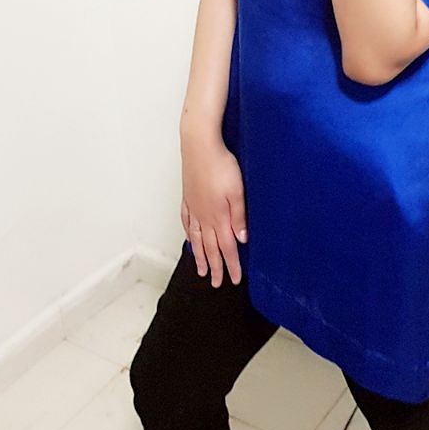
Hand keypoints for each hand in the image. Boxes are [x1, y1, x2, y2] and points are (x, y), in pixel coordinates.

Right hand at [180, 133, 247, 286]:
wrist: (199, 146)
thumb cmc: (221, 165)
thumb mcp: (237, 191)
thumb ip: (239, 216)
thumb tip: (242, 239)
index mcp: (218, 216)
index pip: (226, 247)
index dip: (231, 265)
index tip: (234, 280)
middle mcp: (204, 216)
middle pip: (210, 248)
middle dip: (215, 267)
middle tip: (217, 283)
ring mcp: (193, 208)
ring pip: (196, 239)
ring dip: (199, 256)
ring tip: (201, 270)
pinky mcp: (188, 198)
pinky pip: (187, 222)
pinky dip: (188, 235)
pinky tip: (189, 240)